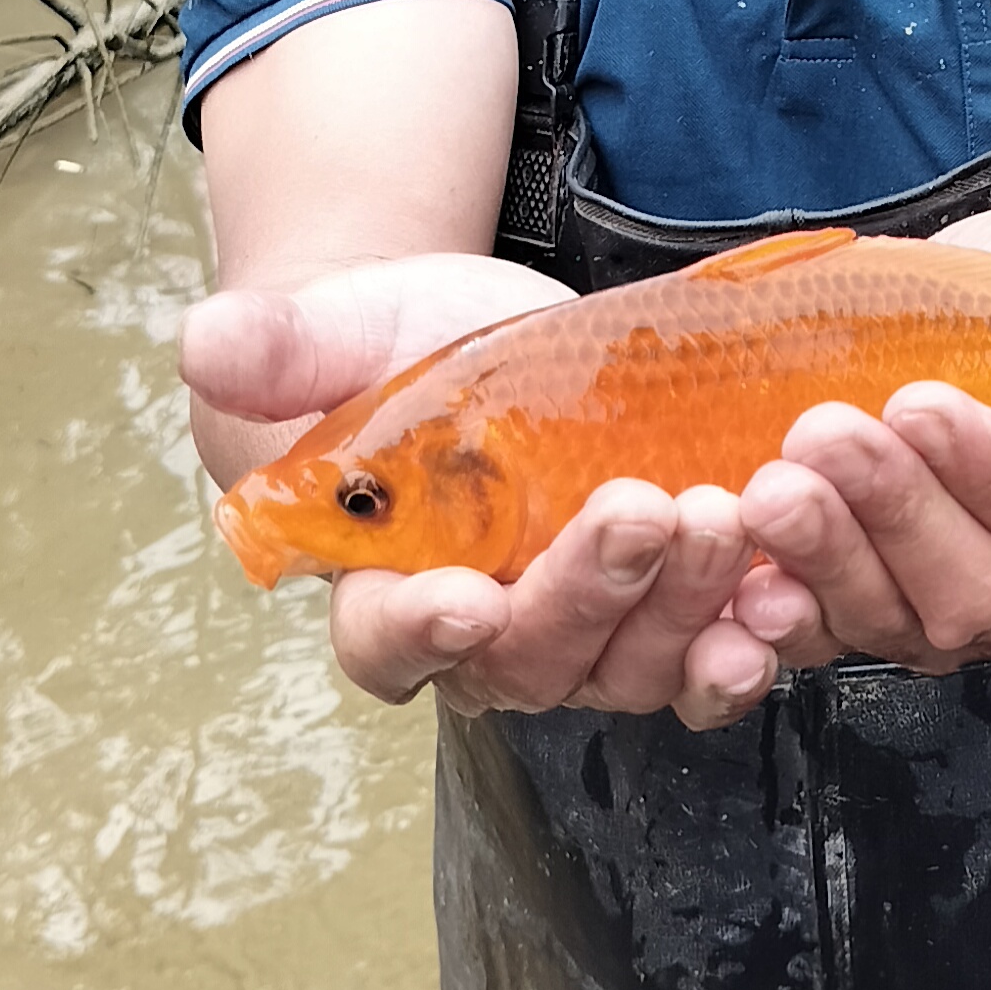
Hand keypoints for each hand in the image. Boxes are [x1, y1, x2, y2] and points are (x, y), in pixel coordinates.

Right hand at [181, 259, 786, 731]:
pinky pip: (711, 651)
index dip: (421, 632)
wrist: (492, 336)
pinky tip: (786, 593)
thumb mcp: (343, 327)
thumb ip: (279, 346)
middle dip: (591, 593)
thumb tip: (204, 341)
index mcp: (382, 586)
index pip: (385, 642)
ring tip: (729, 515)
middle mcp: (486, 634)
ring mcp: (587, 631)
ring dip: (685, 607)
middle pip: (530, 657)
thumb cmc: (399, 346)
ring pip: (632, 662)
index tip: (467, 600)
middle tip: (647, 507)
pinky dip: (752, 635)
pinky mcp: (669, 606)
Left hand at [723, 175, 990, 673]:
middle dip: (896, 515)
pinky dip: (777, 623)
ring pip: (889, 622)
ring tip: (769, 490)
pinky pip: (816, 644)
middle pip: (974, 592)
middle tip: (823, 434)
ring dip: (825, 561)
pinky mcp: (854, 619)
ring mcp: (938, 619)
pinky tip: (741, 584)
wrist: (971, 353)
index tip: (923, 403)